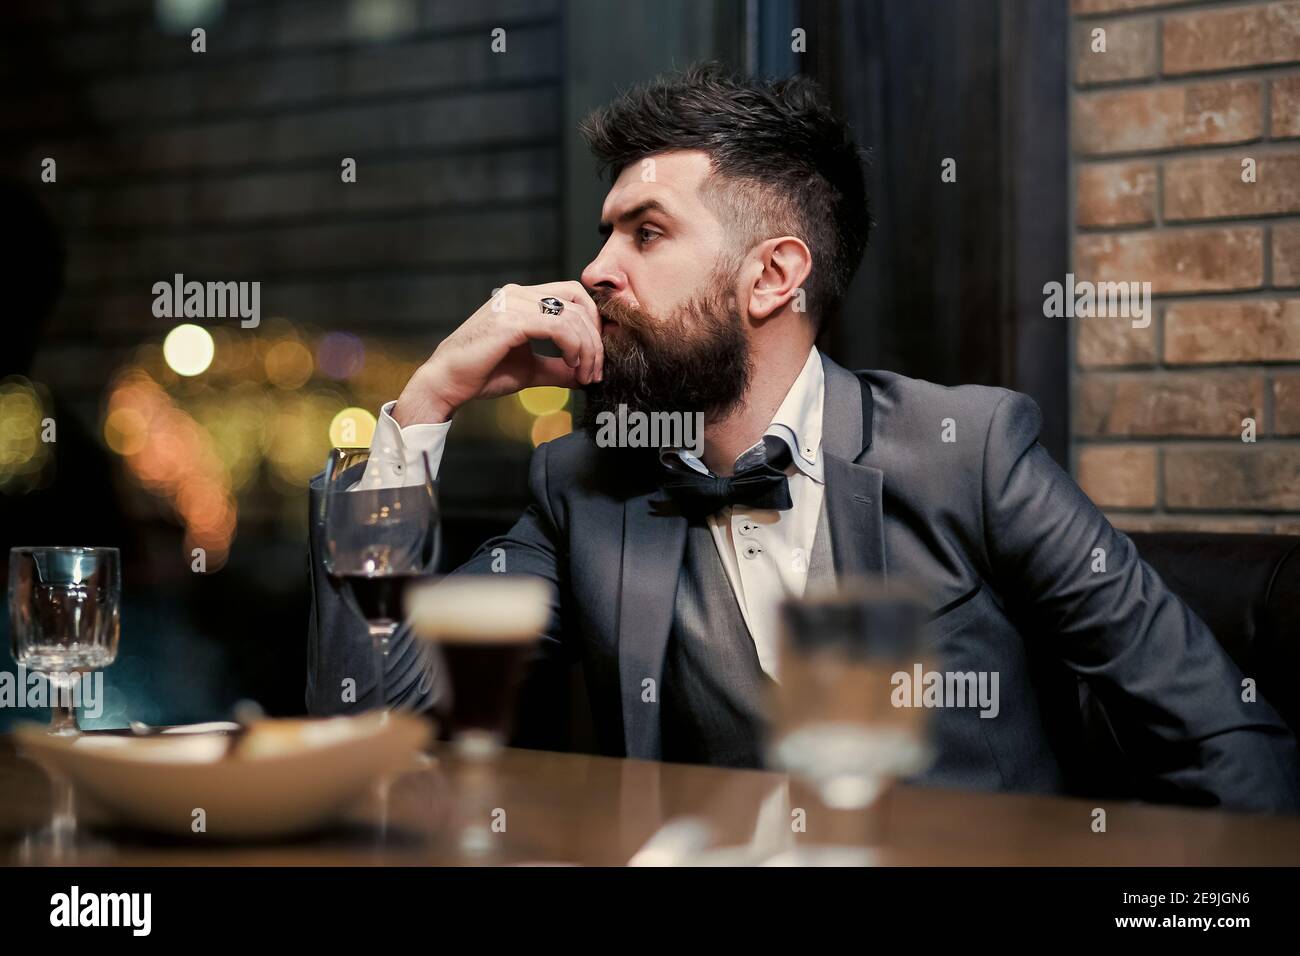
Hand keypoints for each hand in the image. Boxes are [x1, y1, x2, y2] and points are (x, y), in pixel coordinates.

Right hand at [392, 281, 603, 425]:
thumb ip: (558, 367)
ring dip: (587, 349)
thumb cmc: (483, 374)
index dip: (593, 322)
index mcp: (522, 298)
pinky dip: (573, 347)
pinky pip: (558, 327)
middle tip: (595, 371)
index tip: (596, 356)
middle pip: (578, 302)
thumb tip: (586, 375)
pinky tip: (571, 365)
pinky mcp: (510, 320)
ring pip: (572, 316)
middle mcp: (518, 294)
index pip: (573, 294)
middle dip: (595, 339)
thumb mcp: (530, 369)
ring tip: (584, 375)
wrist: (448, 383)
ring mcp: (513, 304)